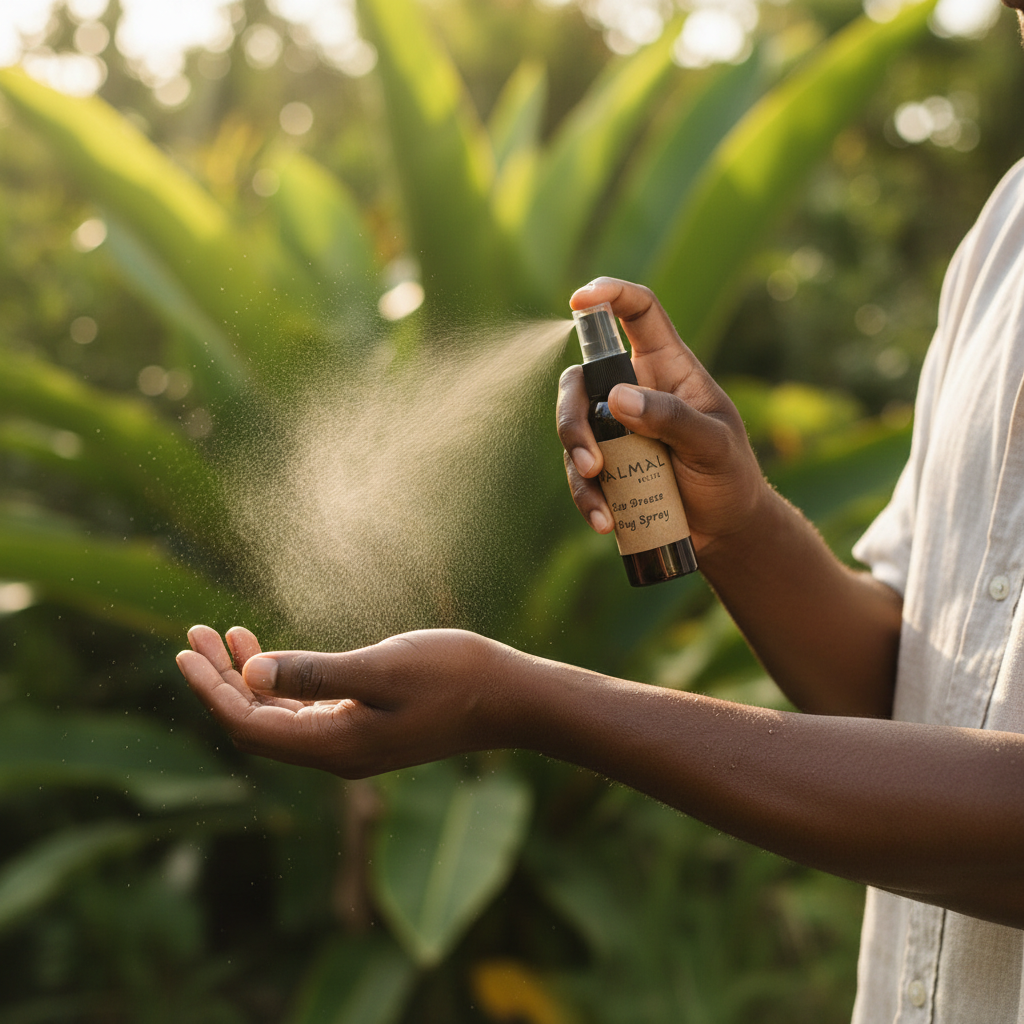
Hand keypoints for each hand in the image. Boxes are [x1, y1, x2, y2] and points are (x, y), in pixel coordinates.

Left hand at [176, 624, 511, 776]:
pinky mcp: (368, 728)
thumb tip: (249, 675)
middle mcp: (336, 753)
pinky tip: (275, 656)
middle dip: (220, 681)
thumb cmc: (453, 677)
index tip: (184, 649)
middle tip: (194, 635)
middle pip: (256, 724)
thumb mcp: (381, 668)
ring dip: (248, 679)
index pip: (249, 725)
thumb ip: (315, 673)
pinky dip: (282, 683)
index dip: (211, 689)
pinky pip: (305, 711)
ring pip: (278, 716)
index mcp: (334, 745)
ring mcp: (352, 743)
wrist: (510, 700)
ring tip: (224, 636)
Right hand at [558, 277, 767, 552]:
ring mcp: (617, 429)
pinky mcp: (607, 467)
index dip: (611, 294)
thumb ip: (671, 419)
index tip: (580, 299)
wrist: (726, 530)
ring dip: (577, 461)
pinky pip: (579, 472)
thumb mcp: (713, 445)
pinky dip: (587, 497)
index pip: (639, 313)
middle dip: (572, 415)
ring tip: (602, 502)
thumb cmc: (730, 476)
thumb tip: (617, 399)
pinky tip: (606, 522)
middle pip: (583, 378)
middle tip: (590, 460)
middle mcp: (636, 391)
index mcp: (668, 368)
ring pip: (573, 426)